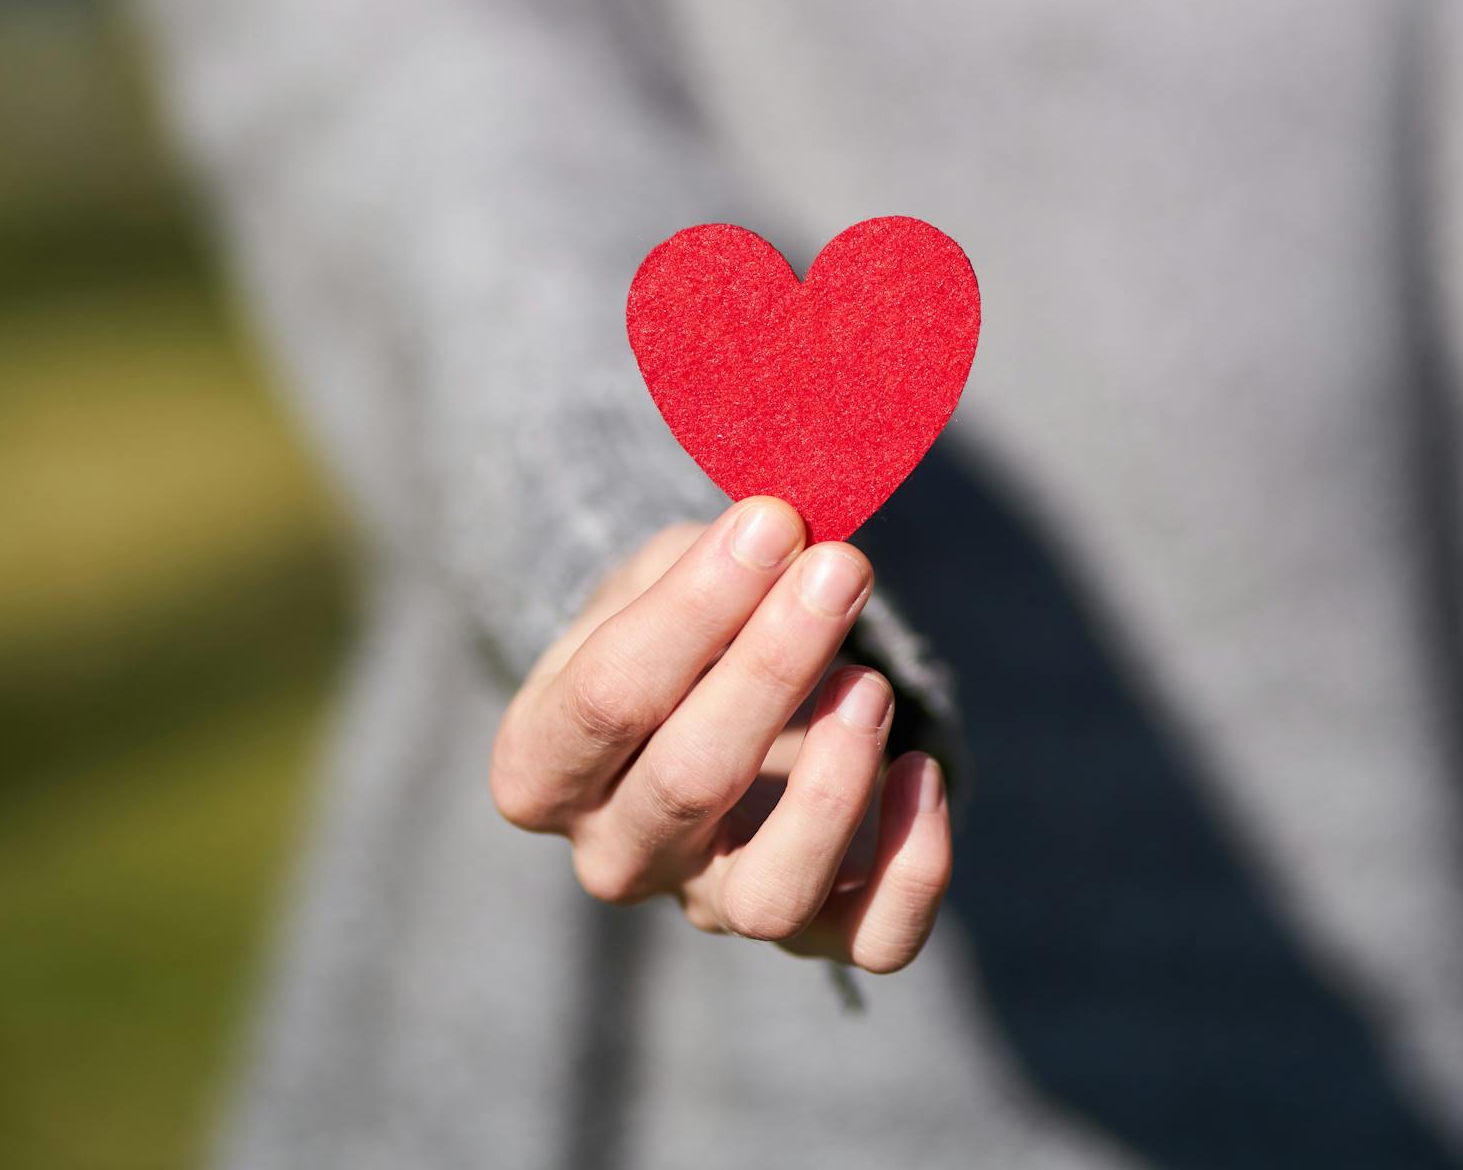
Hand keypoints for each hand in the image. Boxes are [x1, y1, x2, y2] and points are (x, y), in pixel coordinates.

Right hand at [489, 499, 951, 971]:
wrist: (702, 701)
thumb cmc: (671, 627)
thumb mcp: (656, 575)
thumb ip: (705, 560)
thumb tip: (781, 529)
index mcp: (542, 765)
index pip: (606, 698)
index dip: (693, 608)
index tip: (770, 522)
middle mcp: (614, 854)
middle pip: (688, 783)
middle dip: (773, 664)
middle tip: (839, 567)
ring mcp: (708, 903)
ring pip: (770, 894)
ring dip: (832, 784)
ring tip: (870, 684)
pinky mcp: (808, 931)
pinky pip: (870, 939)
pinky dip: (912, 867)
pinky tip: (920, 768)